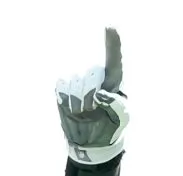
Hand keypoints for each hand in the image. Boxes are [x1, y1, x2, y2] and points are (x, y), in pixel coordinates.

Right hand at [55, 27, 128, 164]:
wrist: (91, 140)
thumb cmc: (110, 127)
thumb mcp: (120, 119)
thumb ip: (117, 106)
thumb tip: (101, 94)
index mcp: (114, 81)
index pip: (114, 60)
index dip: (113, 43)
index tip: (110, 27)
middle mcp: (96, 77)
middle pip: (92, 75)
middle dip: (92, 94)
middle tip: (95, 111)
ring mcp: (78, 81)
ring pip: (76, 85)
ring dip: (80, 103)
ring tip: (86, 113)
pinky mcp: (63, 88)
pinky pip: (62, 89)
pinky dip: (67, 102)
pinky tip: (74, 110)